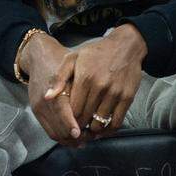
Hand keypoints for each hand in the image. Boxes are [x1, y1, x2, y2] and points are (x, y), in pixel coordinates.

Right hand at [20, 33, 85, 145]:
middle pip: (60, 129)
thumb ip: (79, 85)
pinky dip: (62, 137)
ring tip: (85, 138)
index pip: (63, 114)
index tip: (83, 133)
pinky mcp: (36, 111)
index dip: (73, 126)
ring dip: (70, 140)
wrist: (38, 56)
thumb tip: (90, 106)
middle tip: (91, 137)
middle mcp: (45, 102)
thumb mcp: (72, 66)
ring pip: (55, 134)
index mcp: (55, 90)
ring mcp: (39, 108)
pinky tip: (74, 136)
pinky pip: (49, 131)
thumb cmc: (60, 60)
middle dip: (76, 137)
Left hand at [50, 25, 145, 139]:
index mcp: (84, 78)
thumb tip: (47, 97)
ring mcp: (114, 93)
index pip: (73, 109)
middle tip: (76, 130)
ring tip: (88, 129)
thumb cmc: (96, 52)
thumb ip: (59, 77)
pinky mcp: (127, 98)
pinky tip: (103, 129)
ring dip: (92, 130)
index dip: (68, 120)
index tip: (66, 123)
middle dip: (78, 126)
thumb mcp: (73, 58)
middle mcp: (100, 86)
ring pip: (100, 122)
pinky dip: (108, 130)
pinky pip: (116, 122)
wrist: (125, 46)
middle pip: (85, 117)